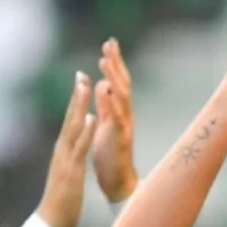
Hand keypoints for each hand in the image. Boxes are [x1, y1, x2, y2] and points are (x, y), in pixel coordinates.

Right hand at [36, 72, 95, 226]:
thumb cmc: (62, 202)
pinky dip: (86, 132)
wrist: (52, 223)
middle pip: (69, 118)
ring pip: (74, 127)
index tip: (80, 83)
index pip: (70, 122)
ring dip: (80, 106)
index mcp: (63, 152)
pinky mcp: (72, 171)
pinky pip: (80, 148)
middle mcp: (62, 151)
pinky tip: (93, 118)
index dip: (75, 103)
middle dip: (76, 96)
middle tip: (81, 73)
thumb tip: (71, 150)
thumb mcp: (67, 174)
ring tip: (86, 85)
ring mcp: (66, 160)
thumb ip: (69, 159)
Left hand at [92, 39, 137, 203]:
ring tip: (104, 62)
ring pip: (121, 98)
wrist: (118, 184)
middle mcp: (124, 116)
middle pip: (122, 84)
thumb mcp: (105, 125)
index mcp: (117, 112)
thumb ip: (104, 105)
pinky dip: (112, 105)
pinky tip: (106, 91)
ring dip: (113, 78)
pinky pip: (118, 120)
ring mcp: (124, 127)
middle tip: (109, 43)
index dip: (113, 63)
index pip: (117, 82)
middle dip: (116, 63)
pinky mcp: (121, 141)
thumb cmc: (110, 155)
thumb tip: (101, 84)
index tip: (108, 44)